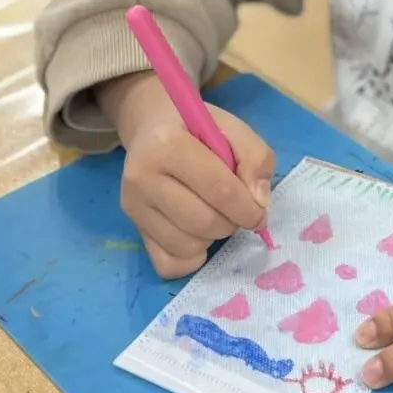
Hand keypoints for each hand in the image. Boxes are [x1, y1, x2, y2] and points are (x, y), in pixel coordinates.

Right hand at [101, 73, 274, 278]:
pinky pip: (167, 264)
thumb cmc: (197, 128)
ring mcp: (133, 206)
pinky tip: (198, 234)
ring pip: (187, 246)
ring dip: (213, 238)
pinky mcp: (133, 228)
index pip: (219, 189)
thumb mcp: (233, 128)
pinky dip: (191, 258)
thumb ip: (256, 157)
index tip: (260, 210)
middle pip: (203, 222)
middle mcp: (142, 177)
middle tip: (237, 210)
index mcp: (167, 144)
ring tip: (214, 214)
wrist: (152, 128)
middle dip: (232, 222)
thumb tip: (259, 202)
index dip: (248, 207)